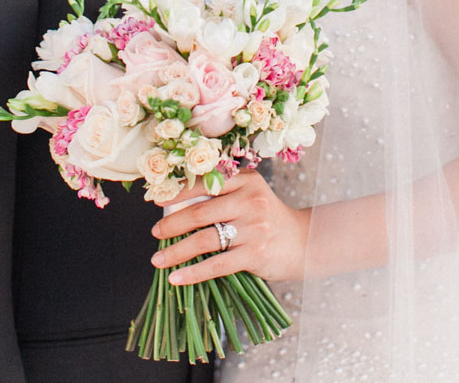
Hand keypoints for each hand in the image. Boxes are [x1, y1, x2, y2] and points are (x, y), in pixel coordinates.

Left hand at [150, 169, 310, 284]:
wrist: (304, 242)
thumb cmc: (267, 219)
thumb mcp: (250, 196)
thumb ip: (221, 195)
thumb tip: (175, 206)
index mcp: (246, 181)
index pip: (205, 182)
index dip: (177, 191)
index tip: (156, 198)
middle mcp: (251, 201)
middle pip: (200, 211)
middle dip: (172, 224)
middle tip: (155, 232)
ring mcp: (254, 228)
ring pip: (205, 239)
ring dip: (176, 251)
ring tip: (158, 259)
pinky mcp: (255, 254)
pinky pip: (216, 264)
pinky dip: (193, 273)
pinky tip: (176, 278)